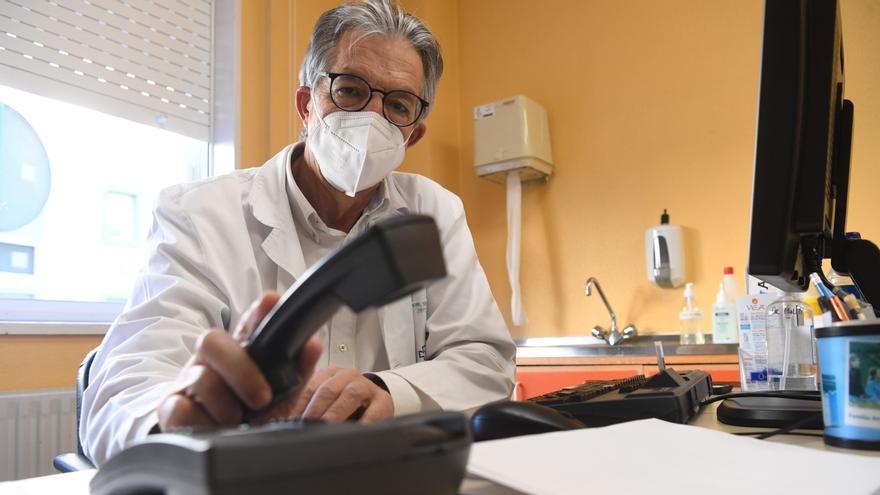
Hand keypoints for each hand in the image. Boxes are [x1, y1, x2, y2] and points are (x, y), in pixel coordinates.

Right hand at [156, 291, 322, 430]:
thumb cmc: (249, 413)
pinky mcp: (170, 407)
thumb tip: (312, 344)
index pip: (246, 323)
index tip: (270, 302)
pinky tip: (214, 428)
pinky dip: (202, 422)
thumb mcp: (278, 395)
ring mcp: (188, 380)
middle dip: (240, 369)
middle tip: (262, 397)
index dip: (257, 312)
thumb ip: (296, 370)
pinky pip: (180, 408)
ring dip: (226, 405)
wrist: (219, 445)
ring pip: (200, 378)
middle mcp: (210, 360)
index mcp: (238, 350)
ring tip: (238, 421)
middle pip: (211, 340)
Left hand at [288, 367, 393, 423]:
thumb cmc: (344, 407)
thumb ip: (304, 406)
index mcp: (329, 374)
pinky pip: (372, 412)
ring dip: (335, 414)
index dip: (298, 405)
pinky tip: (352, 433)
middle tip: (305, 428)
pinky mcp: (383, 401)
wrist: (376, 406)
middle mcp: (347, 375)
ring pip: (350, 395)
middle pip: (328, 390)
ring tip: (325, 430)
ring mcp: (366, 386)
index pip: (309, 386)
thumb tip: (279, 419)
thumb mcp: (324, 402)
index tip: (290, 422)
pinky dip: (361, 424)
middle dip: (315, 411)